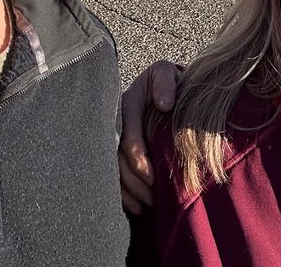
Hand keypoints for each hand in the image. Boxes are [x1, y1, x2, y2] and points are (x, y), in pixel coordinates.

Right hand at [118, 60, 181, 214]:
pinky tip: (135, 207)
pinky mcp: (118, 151)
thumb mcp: (165, 72)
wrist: (165, 86)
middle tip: (151, 197)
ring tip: (145, 206)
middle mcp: (117, 123)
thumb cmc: (167, 81)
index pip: (127, 134)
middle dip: (132, 180)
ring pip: (114, 169)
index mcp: (127, 104)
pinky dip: (123, 194)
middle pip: (117, 158)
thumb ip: (164, 82)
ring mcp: (116, 137)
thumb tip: (164, 104)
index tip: (151, 176)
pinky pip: (114, 175)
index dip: (137, 157)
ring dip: (128, 190)